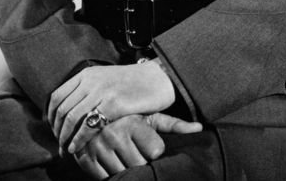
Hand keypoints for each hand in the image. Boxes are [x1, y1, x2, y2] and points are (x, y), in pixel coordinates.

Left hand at [47, 62, 175, 152]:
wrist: (158, 78)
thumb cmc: (133, 82)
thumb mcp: (105, 79)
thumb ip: (88, 89)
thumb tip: (71, 107)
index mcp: (86, 74)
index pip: (57, 96)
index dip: (50, 116)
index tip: (53, 129)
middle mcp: (90, 81)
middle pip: (61, 109)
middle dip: (56, 131)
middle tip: (58, 145)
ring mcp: (101, 91)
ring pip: (71, 118)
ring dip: (65, 138)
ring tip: (65, 150)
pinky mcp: (113, 104)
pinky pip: (88, 126)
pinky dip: (78, 140)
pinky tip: (76, 148)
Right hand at [74, 112, 202, 179]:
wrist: (91, 110)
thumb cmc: (129, 115)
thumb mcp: (150, 116)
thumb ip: (174, 124)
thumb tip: (200, 128)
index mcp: (133, 122)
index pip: (156, 151)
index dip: (154, 150)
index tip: (148, 142)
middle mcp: (115, 134)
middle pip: (140, 165)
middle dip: (140, 160)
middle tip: (134, 148)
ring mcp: (99, 147)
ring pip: (123, 173)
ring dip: (124, 167)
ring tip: (122, 152)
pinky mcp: (85, 157)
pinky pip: (104, 178)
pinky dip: (109, 173)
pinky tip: (111, 160)